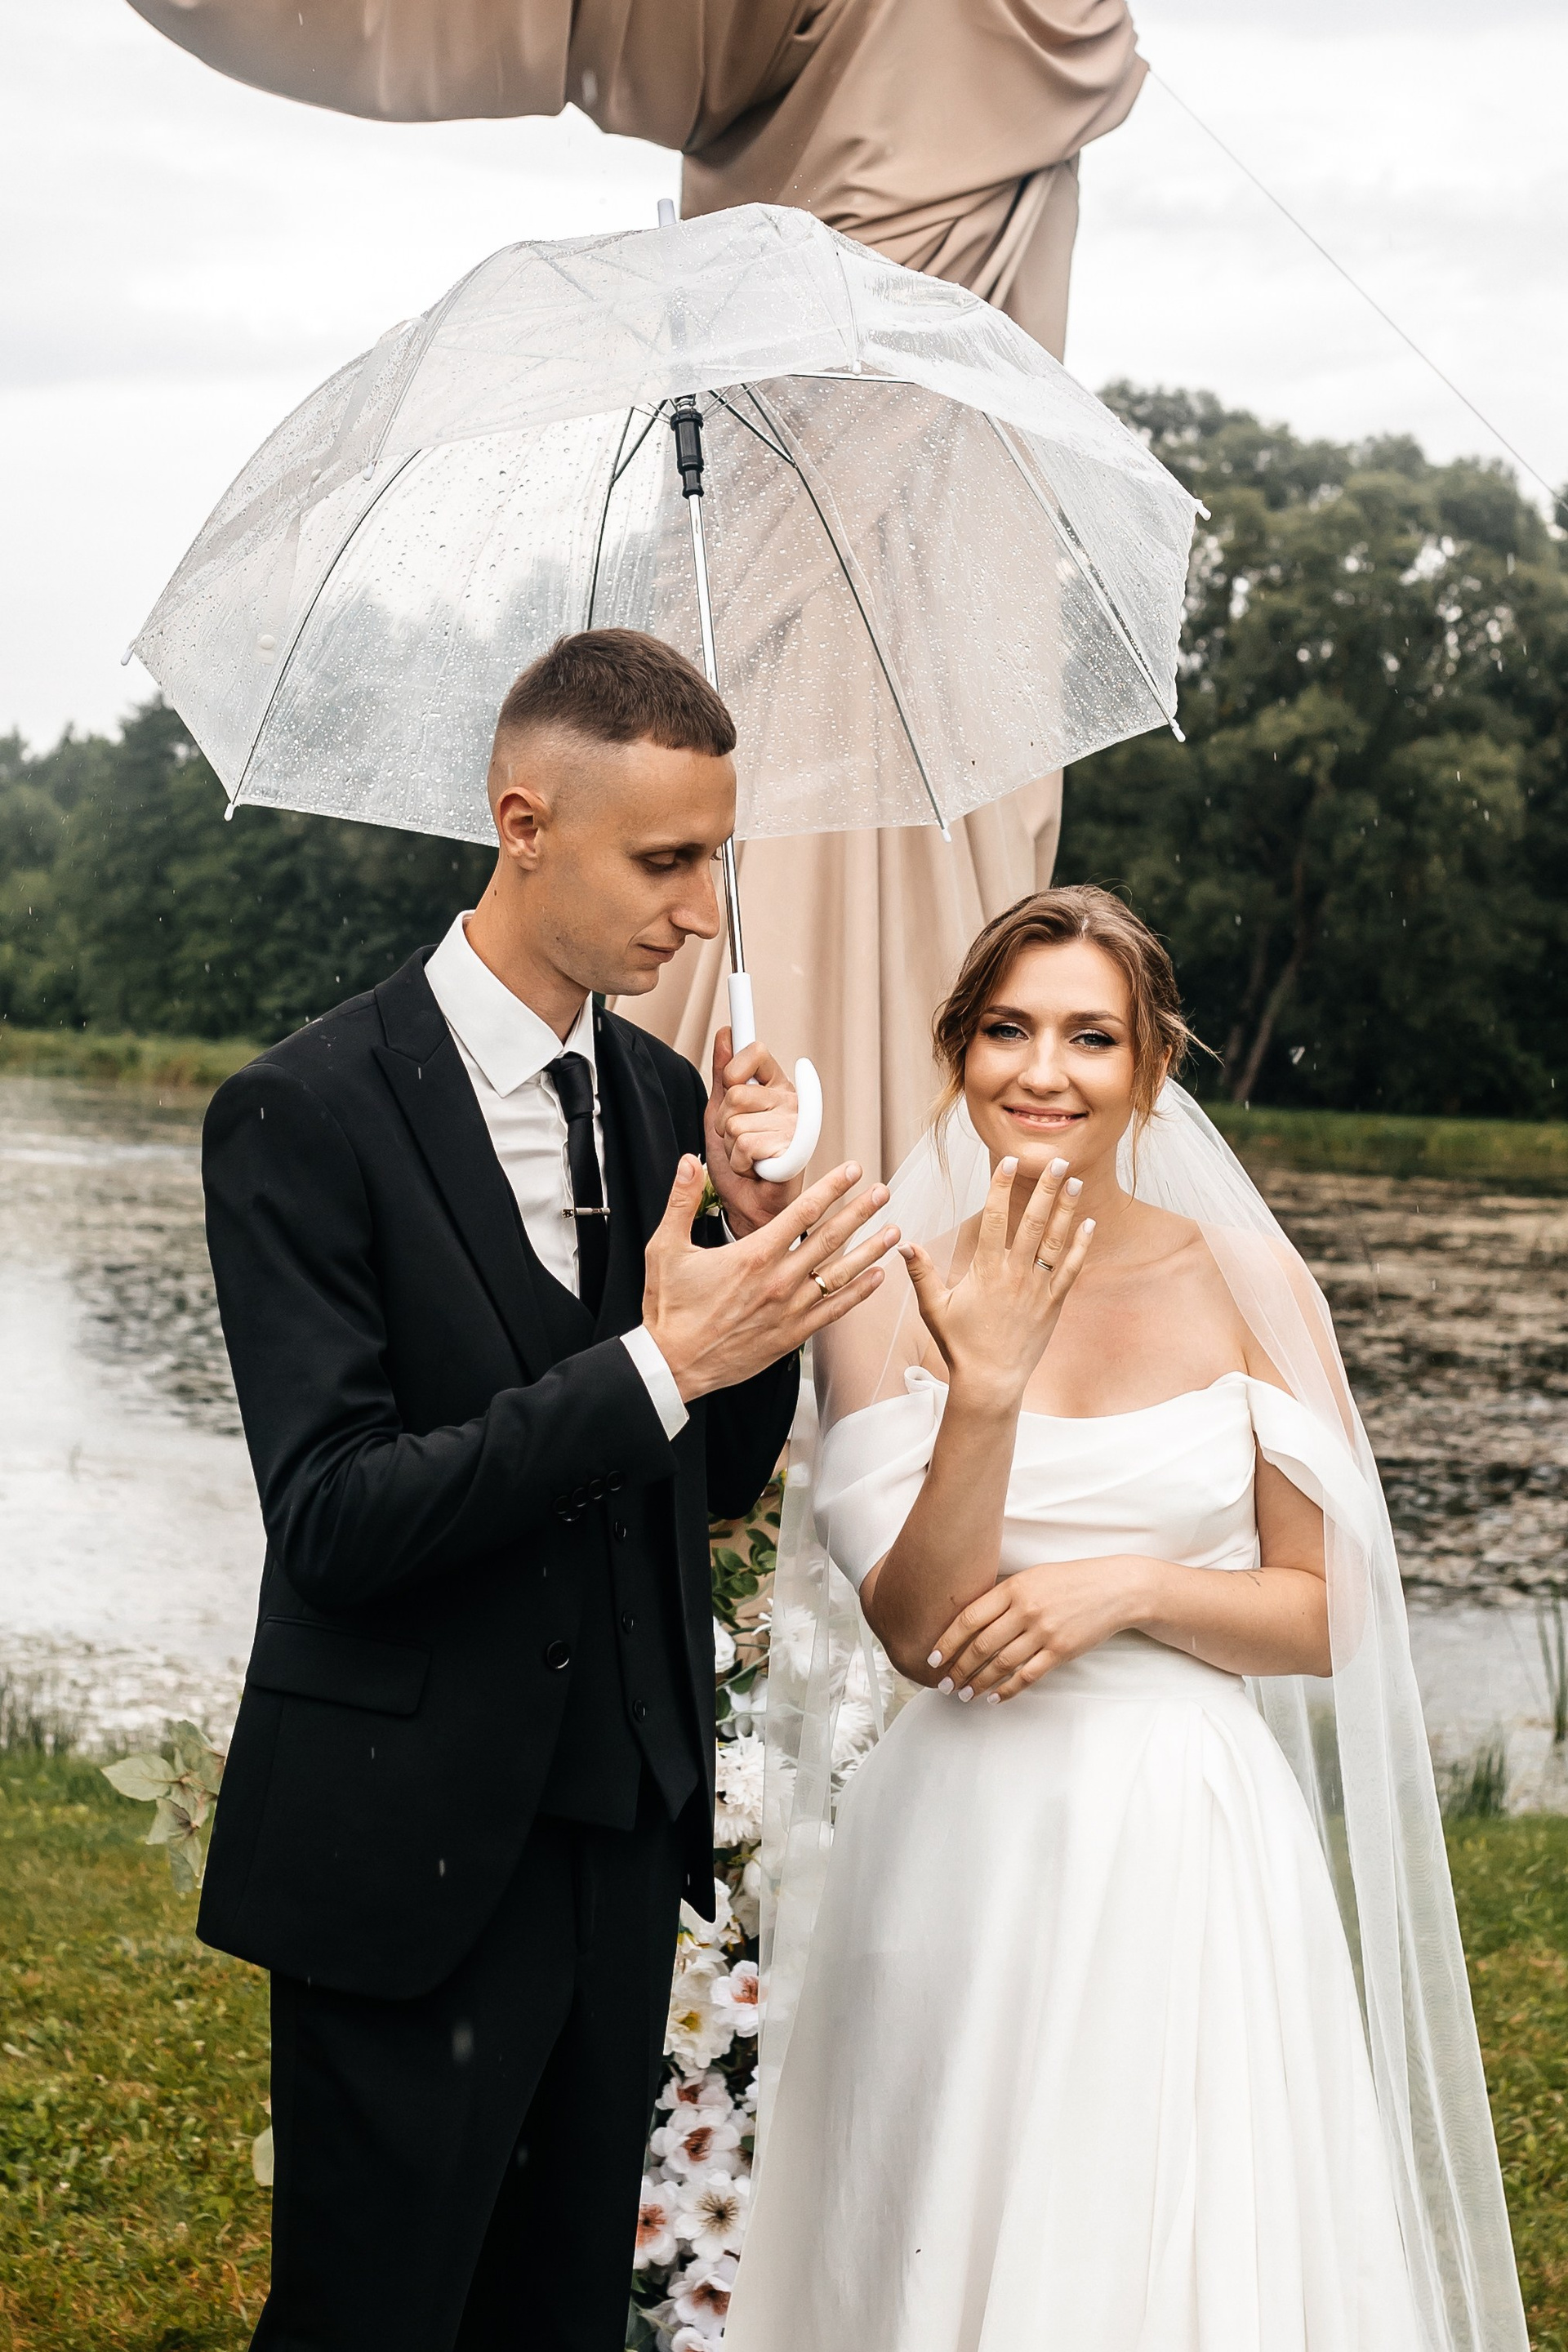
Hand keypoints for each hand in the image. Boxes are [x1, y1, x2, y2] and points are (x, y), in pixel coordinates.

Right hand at [644, 1155, 898, 1400]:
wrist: (674, 1364)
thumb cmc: (669, 1307)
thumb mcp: (665, 1248)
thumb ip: (679, 1201)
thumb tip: (688, 1160)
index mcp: (753, 1254)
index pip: (803, 1211)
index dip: (832, 1188)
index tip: (853, 1170)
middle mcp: (778, 1280)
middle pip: (831, 1238)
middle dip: (861, 1211)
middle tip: (883, 1191)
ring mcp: (789, 1310)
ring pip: (840, 1274)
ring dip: (870, 1250)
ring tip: (894, 1231)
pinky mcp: (792, 1335)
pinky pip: (834, 1310)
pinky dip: (859, 1293)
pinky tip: (877, 1278)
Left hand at [704, 1028, 802, 1235]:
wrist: (748, 1206)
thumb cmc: (738, 1163)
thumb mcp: (720, 1111)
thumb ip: (724, 1074)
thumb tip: (726, 1034)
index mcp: (776, 1086)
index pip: (754, 1051)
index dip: (733, 1070)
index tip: (732, 1082)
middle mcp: (790, 1101)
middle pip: (736, 1092)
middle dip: (724, 1122)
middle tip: (738, 1138)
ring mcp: (795, 1124)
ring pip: (737, 1123)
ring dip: (732, 1147)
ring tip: (748, 1157)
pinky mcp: (795, 1150)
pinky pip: (747, 1145)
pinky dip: (741, 1163)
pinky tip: (756, 1168)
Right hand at [901, 1156, 1093, 1410]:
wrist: (991, 1380)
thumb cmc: (959, 1344)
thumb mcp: (933, 1309)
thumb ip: (922, 1273)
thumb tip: (903, 1243)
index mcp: (984, 1271)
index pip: (992, 1219)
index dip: (999, 1187)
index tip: (1006, 1161)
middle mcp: (1014, 1274)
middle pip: (1031, 1222)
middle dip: (1043, 1188)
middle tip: (1055, 1159)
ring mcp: (1037, 1288)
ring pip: (1055, 1240)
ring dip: (1065, 1208)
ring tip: (1073, 1180)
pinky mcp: (1053, 1303)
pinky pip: (1071, 1269)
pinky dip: (1081, 1245)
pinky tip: (1089, 1223)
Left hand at [928, 1556, 1156, 1702]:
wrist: (1114, 1589)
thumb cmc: (1070, 1581)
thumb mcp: (1032, 1578)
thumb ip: (1003, 1597)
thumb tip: (970, 1620)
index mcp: (1013, 1588)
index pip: (969, 1618)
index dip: (947, 1642)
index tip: (932, 1659)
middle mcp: (1025, 1610)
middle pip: (981, 1646)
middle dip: (958, 1669)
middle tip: (944, 1684)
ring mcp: (1044, 1632)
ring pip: (1001, 1664)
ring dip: (978, 1683)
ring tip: (964, 1694)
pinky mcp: (1061, 1651)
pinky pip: (1028, 1676)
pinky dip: (1007, 1689)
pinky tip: (994, 1697)